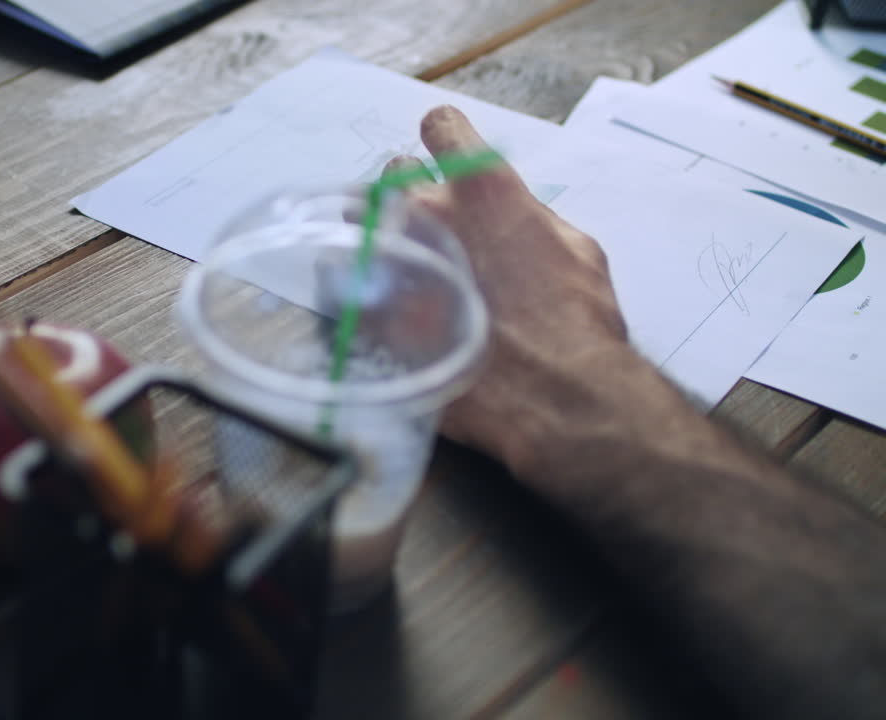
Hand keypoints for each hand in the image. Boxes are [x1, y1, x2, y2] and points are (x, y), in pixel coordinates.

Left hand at [390, 106, 656, 476]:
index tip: (442, 148)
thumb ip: (531, 218)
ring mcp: (393, 260)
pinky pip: (342, 281)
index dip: (444, 137)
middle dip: (404, 191)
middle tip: (422, 221)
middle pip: (392, 175)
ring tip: (395, 261)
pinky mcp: (370, 309)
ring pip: (358, 222)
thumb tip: (512, 215)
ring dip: (374, 233)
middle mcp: (429, 212)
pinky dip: (359, 285)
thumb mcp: (578, 250)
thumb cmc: (577, 324)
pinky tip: (380, 303)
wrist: (555, 395)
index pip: (443, 128)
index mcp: (483, 188)